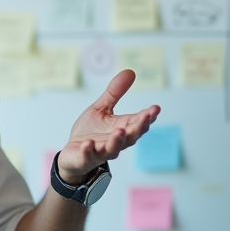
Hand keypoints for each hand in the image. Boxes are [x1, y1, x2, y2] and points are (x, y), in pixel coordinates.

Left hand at [57, 70, 160, 184]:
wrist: (73, 152)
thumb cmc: (91, 131)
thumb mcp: (102, 108)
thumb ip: (115, 93)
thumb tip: (130, 71)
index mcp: (122, 128)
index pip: (138, 122)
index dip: (148, 116)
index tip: (156, 108)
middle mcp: (116, 141)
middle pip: (131, 136)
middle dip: (139, 126)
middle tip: (146, 116)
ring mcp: (101, 151)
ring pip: (113, 148)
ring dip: (117, 140)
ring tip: (120, 130)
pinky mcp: (85, 158)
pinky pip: (88, 156)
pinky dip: (89, 151)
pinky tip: (88, 144)